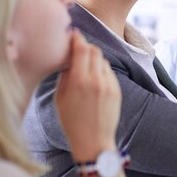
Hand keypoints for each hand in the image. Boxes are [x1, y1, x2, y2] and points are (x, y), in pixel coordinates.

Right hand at [55, 30, 121, 160]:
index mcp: (79, 81)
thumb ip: (65, 74)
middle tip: (78, 50)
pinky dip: (101, 71)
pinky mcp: (117, 90)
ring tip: (85, 69)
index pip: (81, 49)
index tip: (73, 34)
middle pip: (94, 50)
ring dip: (94, 60)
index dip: (77, 38)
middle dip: (86, 47)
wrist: (93, 141)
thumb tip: (69, 57)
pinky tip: (94, 81)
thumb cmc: (71, 121)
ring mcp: (109, 85)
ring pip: (102, 60)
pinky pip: (109, 72)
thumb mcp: (60, 97)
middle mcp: (96, 80)